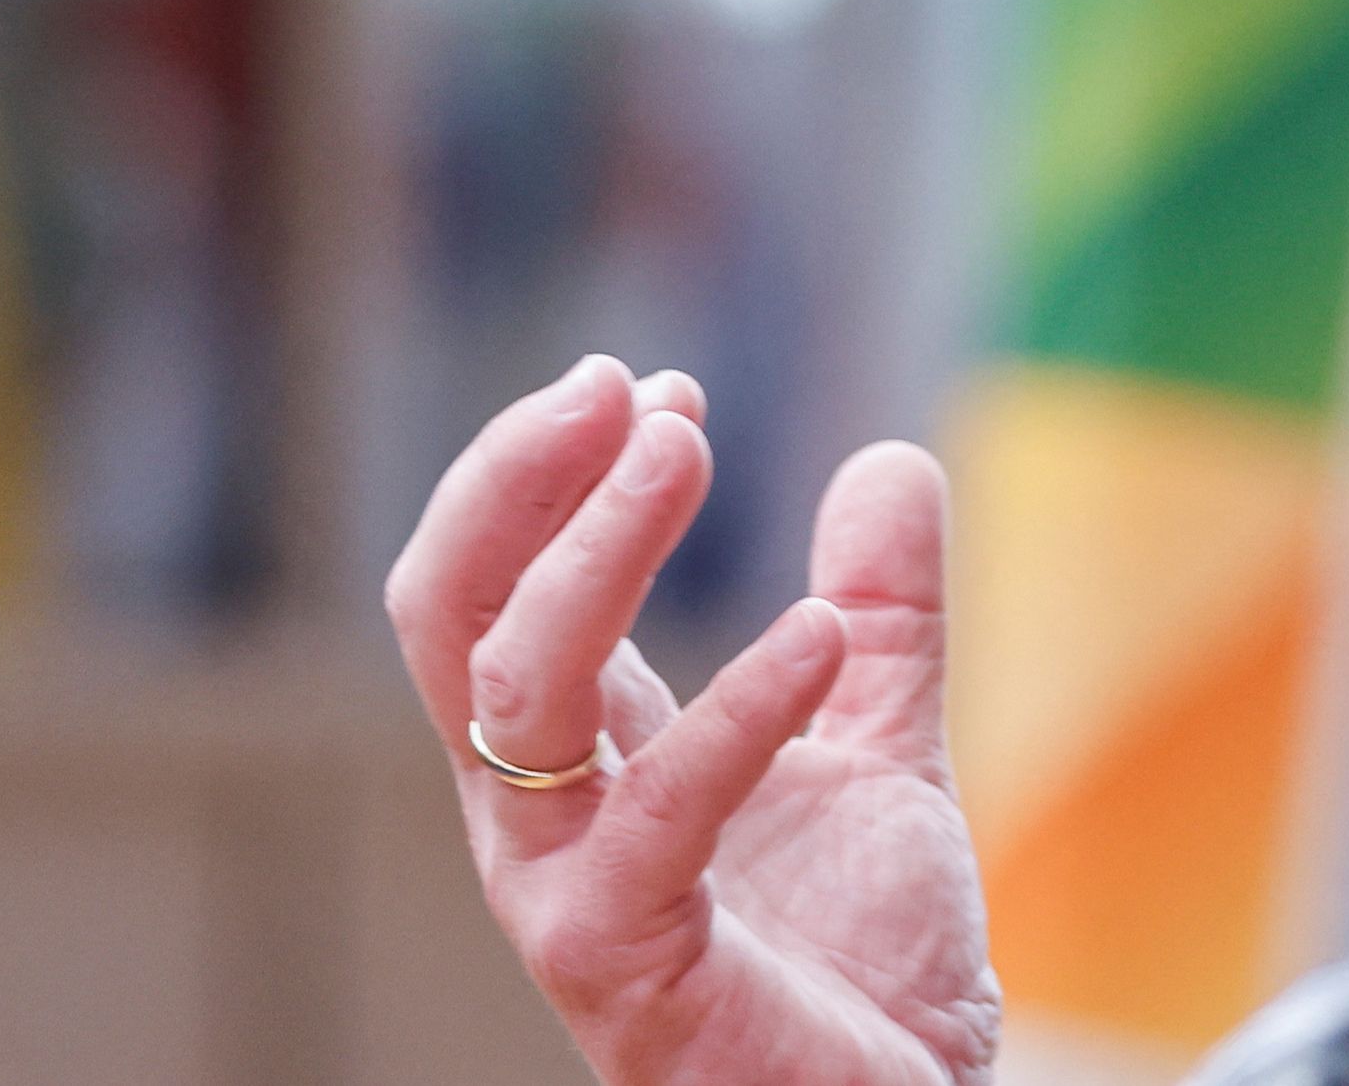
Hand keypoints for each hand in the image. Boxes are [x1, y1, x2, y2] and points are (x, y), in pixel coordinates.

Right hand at [385, 356, 1003, 1085]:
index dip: (553, 475)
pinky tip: (820, 637)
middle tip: (626, 386)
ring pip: (517, 695)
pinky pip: (653, 821)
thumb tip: (889, 461)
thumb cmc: (859, 956)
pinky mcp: (627, 968)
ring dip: (593, 553)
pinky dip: (736, 712)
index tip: (662, 380)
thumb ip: (884, 616)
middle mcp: (544, 820)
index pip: (499, 590)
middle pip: (459, 622)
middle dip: (520, 486)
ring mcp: (567, 895)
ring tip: (685, 444)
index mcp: (585, 761)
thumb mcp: (879, 746)